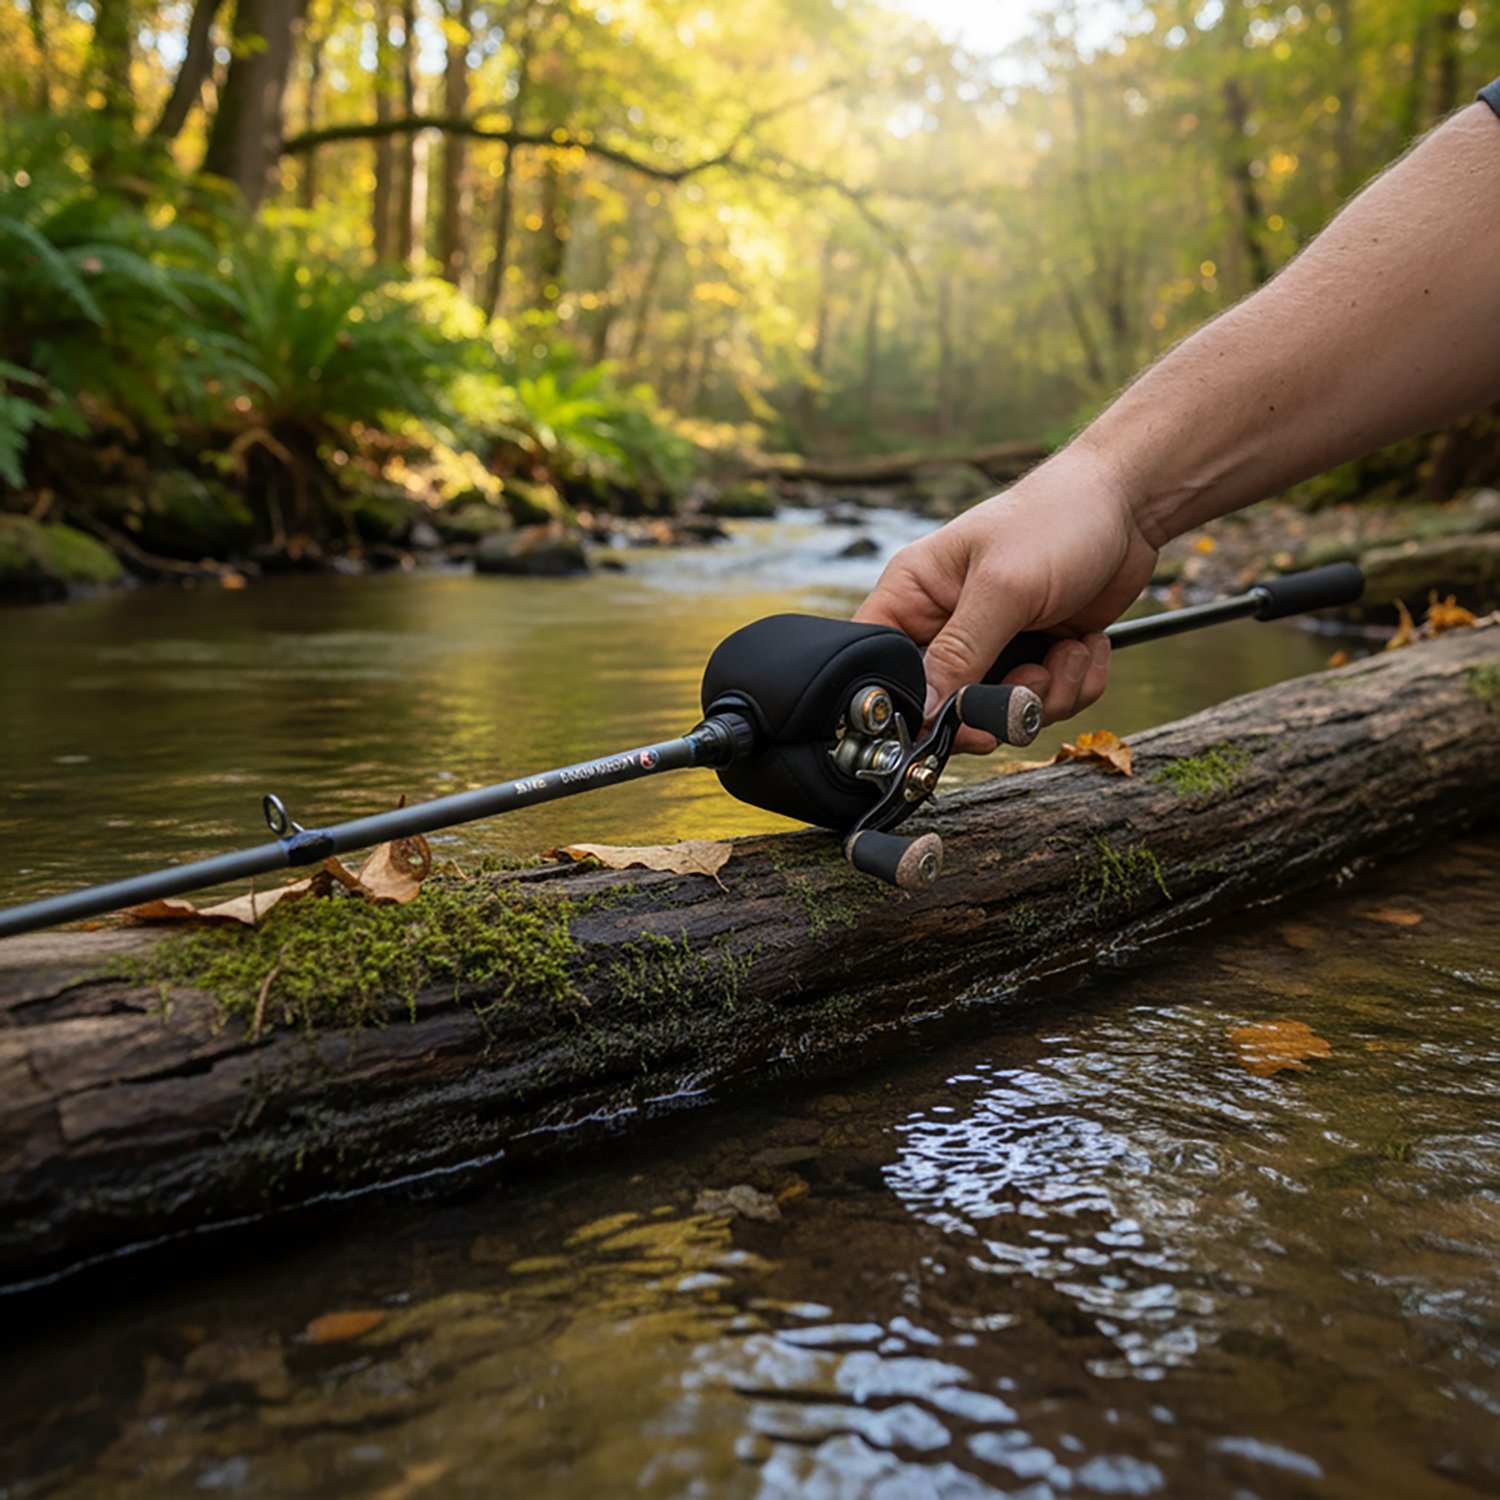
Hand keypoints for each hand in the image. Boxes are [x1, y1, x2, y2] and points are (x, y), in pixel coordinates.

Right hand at [854, 446, 1158, 748]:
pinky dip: (1075, 683)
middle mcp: (946, 625)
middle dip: (999, 704)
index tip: (953, 719)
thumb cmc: (1056, 521)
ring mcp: (993, 644)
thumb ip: (960, 653)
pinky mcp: (1034, 655)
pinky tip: (1085, 643)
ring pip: (1002, 712)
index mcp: (914, 596)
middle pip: (945, 706)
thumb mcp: (1004, 588)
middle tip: (1031, 680)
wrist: (1128, 505)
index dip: (907, 705)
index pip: (880, 666)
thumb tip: (922, 713)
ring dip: (1047, 693)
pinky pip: (1044, 704)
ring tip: (1068, 649)